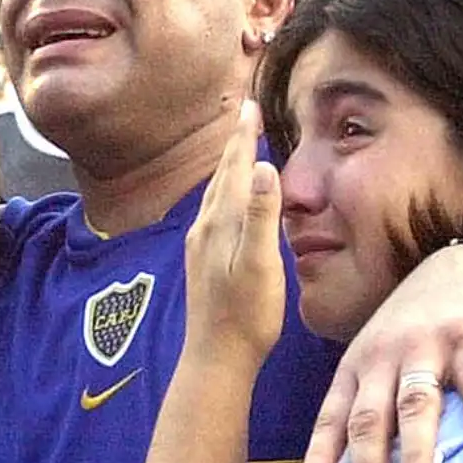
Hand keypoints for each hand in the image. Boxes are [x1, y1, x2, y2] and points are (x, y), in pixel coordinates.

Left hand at [182, 100, 284, 371]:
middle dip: (235, 142)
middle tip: (244, 111)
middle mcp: (204, 227)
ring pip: (215, 191)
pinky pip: (213, 211)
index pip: (235, 166)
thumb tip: (263, 166)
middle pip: (221, 173)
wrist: (216, 358)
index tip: (250, 103)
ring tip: (237, 147)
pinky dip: (223, 191)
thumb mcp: (260, 264)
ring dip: (227, 165)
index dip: (244, 135)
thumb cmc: (246, 316)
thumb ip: (260, 214)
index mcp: (220, 222)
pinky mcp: (203, 260)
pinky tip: (225, 201)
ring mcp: (200, 244)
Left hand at [300, 241, 462, 462]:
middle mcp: (385, 355)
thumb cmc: (414, 325)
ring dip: (415, 447)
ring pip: (416, 402)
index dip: (321, 452)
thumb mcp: (378, 354)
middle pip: (372, 416)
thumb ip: (367, 400)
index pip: (333, 414)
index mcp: (358, 365)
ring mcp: (427, 345)